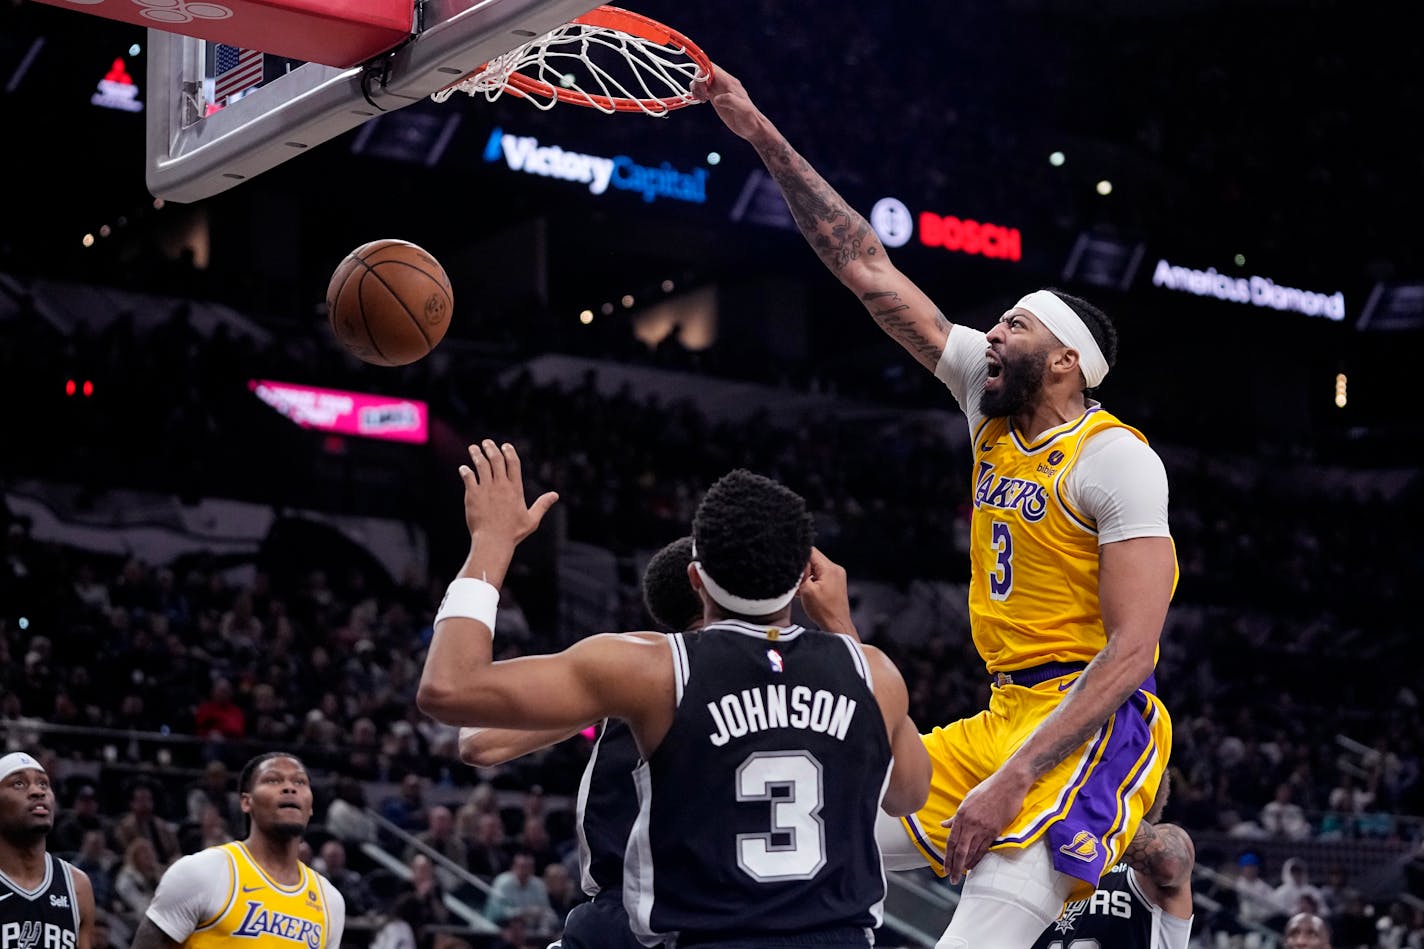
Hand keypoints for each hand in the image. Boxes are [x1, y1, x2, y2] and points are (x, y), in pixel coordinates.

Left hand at [460, 440, 558, 545]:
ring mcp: (486, 489)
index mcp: (515, 489)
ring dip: (477, 454)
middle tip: (487, 443)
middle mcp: (501, 486)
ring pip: (481, 465)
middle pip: (496, 459)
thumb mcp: (532, 519)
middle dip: (491, 448)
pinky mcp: (473, 495)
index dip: (509, 451)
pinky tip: (463, 468)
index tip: (505, 446)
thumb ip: (542, 505)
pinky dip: (465, 471)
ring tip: (473, 448)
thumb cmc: (513, 533)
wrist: (493, 542)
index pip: (513, 463)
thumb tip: (555, 495)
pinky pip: (468, 477)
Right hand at [690, 64, 764, 141]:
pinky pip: (703, 89)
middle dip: (697, 81)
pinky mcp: (716, 98)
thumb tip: (716, 99)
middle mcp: (723, 83)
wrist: (752, 127)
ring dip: (696, 87)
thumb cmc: (750, 118)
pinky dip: (698, 93)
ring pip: (702, 80)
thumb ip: (730, 101)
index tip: (703, 88)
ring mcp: (719, 90)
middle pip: (703, 72)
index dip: (702, 73)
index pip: (711, 68)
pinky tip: (702, 101)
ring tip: (701, 99)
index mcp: (729, 82)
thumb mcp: (742, 109)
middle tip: (701, 96)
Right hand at [798, 547, 856, 636]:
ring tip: (802, 588)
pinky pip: (820, 575)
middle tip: (796, 579)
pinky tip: (806, 591)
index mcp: (829, 568)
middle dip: (802, 567)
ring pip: (816, 568)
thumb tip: (797, 562)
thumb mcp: (806, 590)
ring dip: (806, 576)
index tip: (791, 563)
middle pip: (814, 559)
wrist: (836, 624)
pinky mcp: (835, 583)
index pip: (811, 551)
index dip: (799, 556)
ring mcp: (836, 576)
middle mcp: (835, 569)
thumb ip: (801, 573)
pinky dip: (812, 581)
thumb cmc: (824, 611)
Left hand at [942, 766, 1032, 883]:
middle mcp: (970, 823)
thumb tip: (944, 824)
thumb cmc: (987, 789)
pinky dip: (978, 859)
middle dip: (955, 866)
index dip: (948, 856)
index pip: (952, 841)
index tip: (945, 868)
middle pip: (960, 850)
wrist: (1008, 784)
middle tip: (951, 878)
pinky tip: (974, 865)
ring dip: (966, 865)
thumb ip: (956, 816)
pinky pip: (985, 848)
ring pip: (972, 852)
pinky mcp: (995, 830)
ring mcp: (983, 827)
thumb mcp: (967, 800)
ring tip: (962, 875)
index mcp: (961, 814)